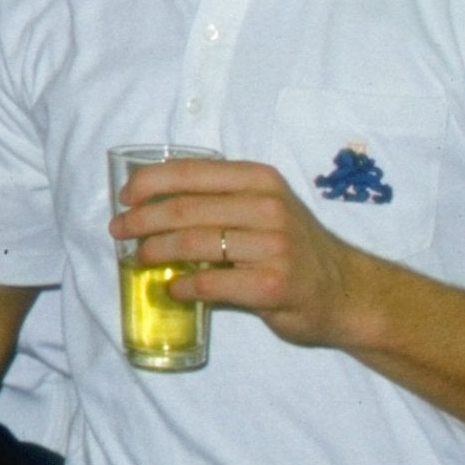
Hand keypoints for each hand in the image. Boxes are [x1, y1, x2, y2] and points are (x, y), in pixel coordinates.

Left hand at [111, 157, 378, 350]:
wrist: (346, 291)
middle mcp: (268, 206)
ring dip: (155, 251)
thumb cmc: (292, 247)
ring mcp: (273, 246)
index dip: (148, 183)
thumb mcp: (263, 207)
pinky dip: (183, 286)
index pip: (189, 172)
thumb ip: (220, 199)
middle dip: (142, 220)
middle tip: (119, 230)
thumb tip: (150, 203)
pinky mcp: (273, 285)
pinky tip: (172, 288)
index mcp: (259, 179)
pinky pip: (211, 283)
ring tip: (139, 257)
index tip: (124, 197)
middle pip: (184, 208)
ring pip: (193, 243)